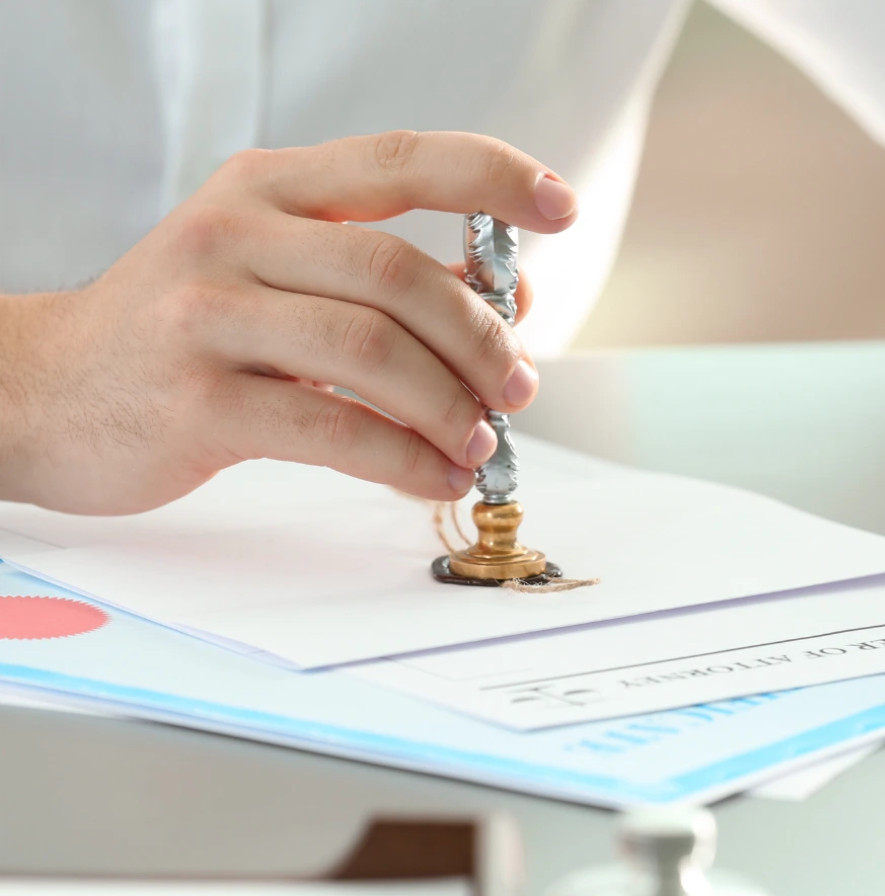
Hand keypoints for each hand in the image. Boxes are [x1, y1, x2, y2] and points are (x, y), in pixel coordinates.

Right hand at [0, 131, 576, 514]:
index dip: (495, 177)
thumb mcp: (276, 274)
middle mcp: (237, 233)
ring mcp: (208, 313)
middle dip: (480, 335)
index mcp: (270, 189)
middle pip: (398, 274)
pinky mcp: (196, 400)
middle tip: (518, 382)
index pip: (402, 160)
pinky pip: (331, 427)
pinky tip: (431, 474)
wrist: (44, 391)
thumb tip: (507, 297)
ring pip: (371, 350)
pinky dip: (402, 457)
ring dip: (450, 403)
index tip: (561, 210)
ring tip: (480, 439)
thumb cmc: (184, 331)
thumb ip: (384, 278)